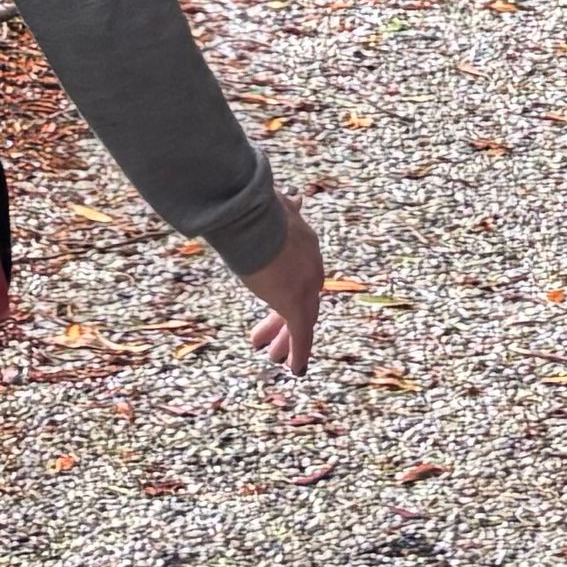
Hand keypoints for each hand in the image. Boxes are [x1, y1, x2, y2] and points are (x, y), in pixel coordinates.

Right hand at [239, 205, 327, 383]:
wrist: (254, 219)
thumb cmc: (253, 210)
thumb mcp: (273, 207)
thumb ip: (284, 208)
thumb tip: (297, 198)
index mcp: (305, 243)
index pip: (300, 271)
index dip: (285, 288)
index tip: (273, 298)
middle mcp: (312, 266)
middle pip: (304, 298)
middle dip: (284, 320)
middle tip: (271, 338)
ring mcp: (306, 287)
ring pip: (302, 320)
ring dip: (286, 340)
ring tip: (274, 357)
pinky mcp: (296, 305)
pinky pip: (301, 335)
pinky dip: (298, 352)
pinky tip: (295, 368)